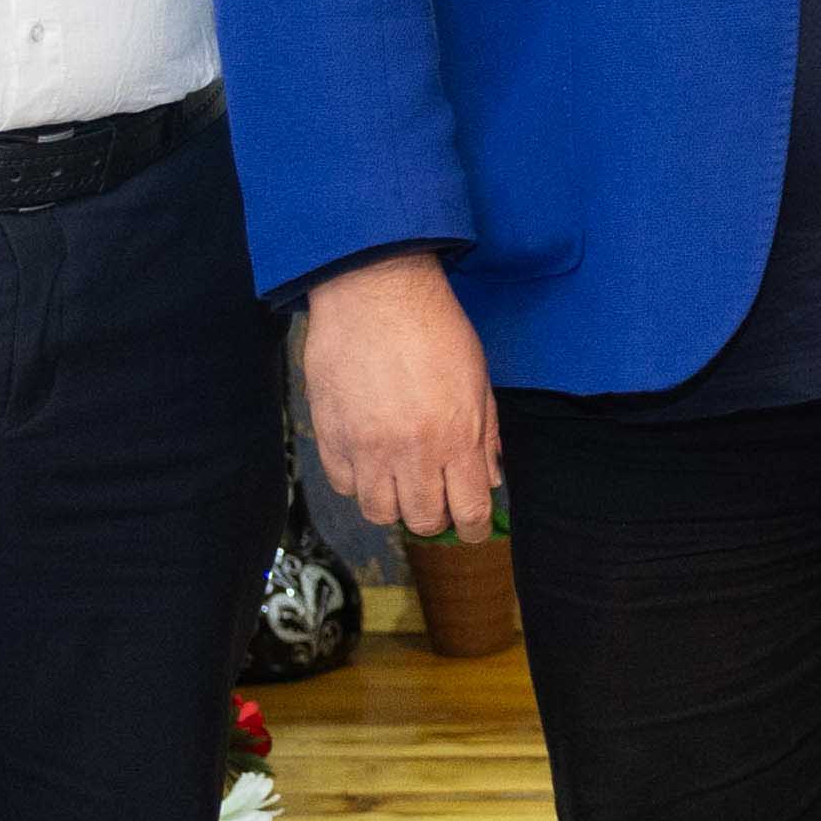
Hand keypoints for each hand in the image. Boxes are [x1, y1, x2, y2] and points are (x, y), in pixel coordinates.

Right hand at [304, 250, 502, 540]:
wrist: (375, 292)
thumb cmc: (433, 327)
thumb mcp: (478, 380)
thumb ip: (485, 435)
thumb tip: (489, 479)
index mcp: (456, 438)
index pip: (469, 511)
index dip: (474, 528)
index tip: (472, 528)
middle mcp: (411, 452)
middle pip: (422, 520)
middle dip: (435, 516)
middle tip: (436, 498)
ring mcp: (366, 448)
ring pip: (379, 512)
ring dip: (394, 503)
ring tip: (401, 479)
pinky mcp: (331, 437)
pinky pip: (344, 485)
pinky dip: (359, 481)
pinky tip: (371, 459)